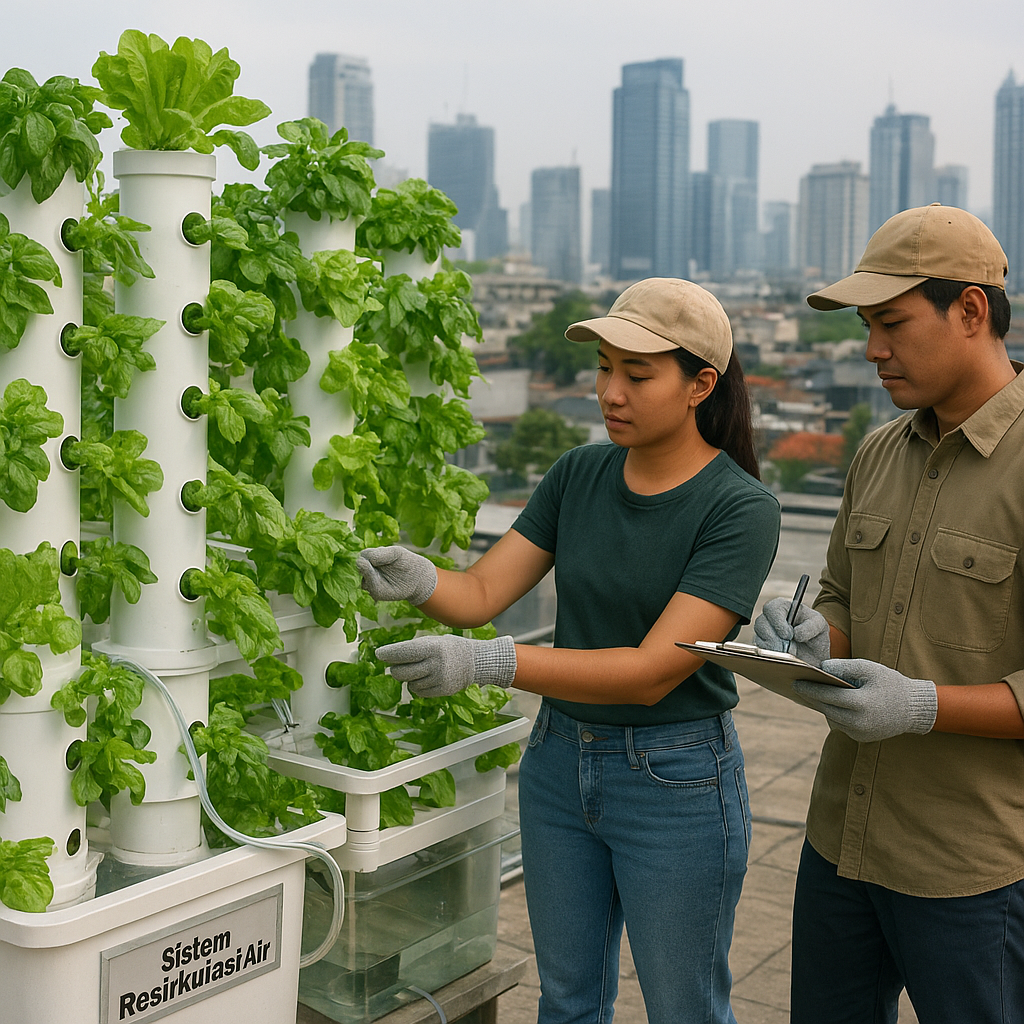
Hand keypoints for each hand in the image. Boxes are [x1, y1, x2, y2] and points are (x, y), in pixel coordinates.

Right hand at [356, 546, 436, 604]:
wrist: (417, 577)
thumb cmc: (406, 561)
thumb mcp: (395, 553)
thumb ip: (379, 554)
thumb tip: (360, 560)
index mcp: (372, 556)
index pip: (364, 555)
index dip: (369, 557)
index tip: (381, 558)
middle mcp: (369, 569)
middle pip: (359, 567)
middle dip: (367, 567)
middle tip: (382, 567)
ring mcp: (371, 581)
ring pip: (362, 579)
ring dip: (370, 578)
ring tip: (386, 577)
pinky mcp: (376, 592)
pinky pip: (369, 588)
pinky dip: (373, 586)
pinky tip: (385, 584)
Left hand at [376, 634, 516, 697]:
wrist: (476, 661)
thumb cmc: (449, 648)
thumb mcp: (434, 641)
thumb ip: (414, 649)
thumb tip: (389, 659)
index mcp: (432, 646)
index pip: (403, 652)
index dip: (388, 654)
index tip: (379, 654)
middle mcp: (435, 663)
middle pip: (402, 672)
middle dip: (395, 669)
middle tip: (396, 666)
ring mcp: (439, 678)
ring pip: (410, 683)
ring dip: (409, 678)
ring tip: (419, 670)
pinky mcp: (442, 690)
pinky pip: (419, 692)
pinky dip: (417, 686)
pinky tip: (425, 679)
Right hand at [753, 597, 830, 667]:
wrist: (813, 656)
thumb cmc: (815, 635)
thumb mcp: (819, 627)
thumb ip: (811, 627)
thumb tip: (797, 633)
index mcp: (785, 608)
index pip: (772, 608)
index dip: (778, 621)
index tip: (789, 635)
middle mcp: (771, 618)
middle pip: (761, 622)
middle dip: (774, 637)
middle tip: (787, 647)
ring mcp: (765, 631)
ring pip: (758, 636)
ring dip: (773, 646)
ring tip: (787, 651)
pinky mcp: (762, 644)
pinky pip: (760, 648)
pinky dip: (770, 653)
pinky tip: (782, 654)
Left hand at [792, 659, 937, 742]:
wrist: (914, 708)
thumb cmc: (891, 684)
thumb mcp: (870, 669)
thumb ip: (845, 666)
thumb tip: (822, 667)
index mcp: (861, 704)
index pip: (827, 696)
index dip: (809, 689)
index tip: (795, 682)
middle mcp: (859, 722)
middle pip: (826, 708)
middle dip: (811, 697)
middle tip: (797, 686)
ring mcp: (860, 733)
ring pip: (831, 718)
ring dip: (822, 706)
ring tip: (810, 693)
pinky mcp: (861, 738)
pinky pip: (841, 725)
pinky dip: (834, 714)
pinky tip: (827, 703)